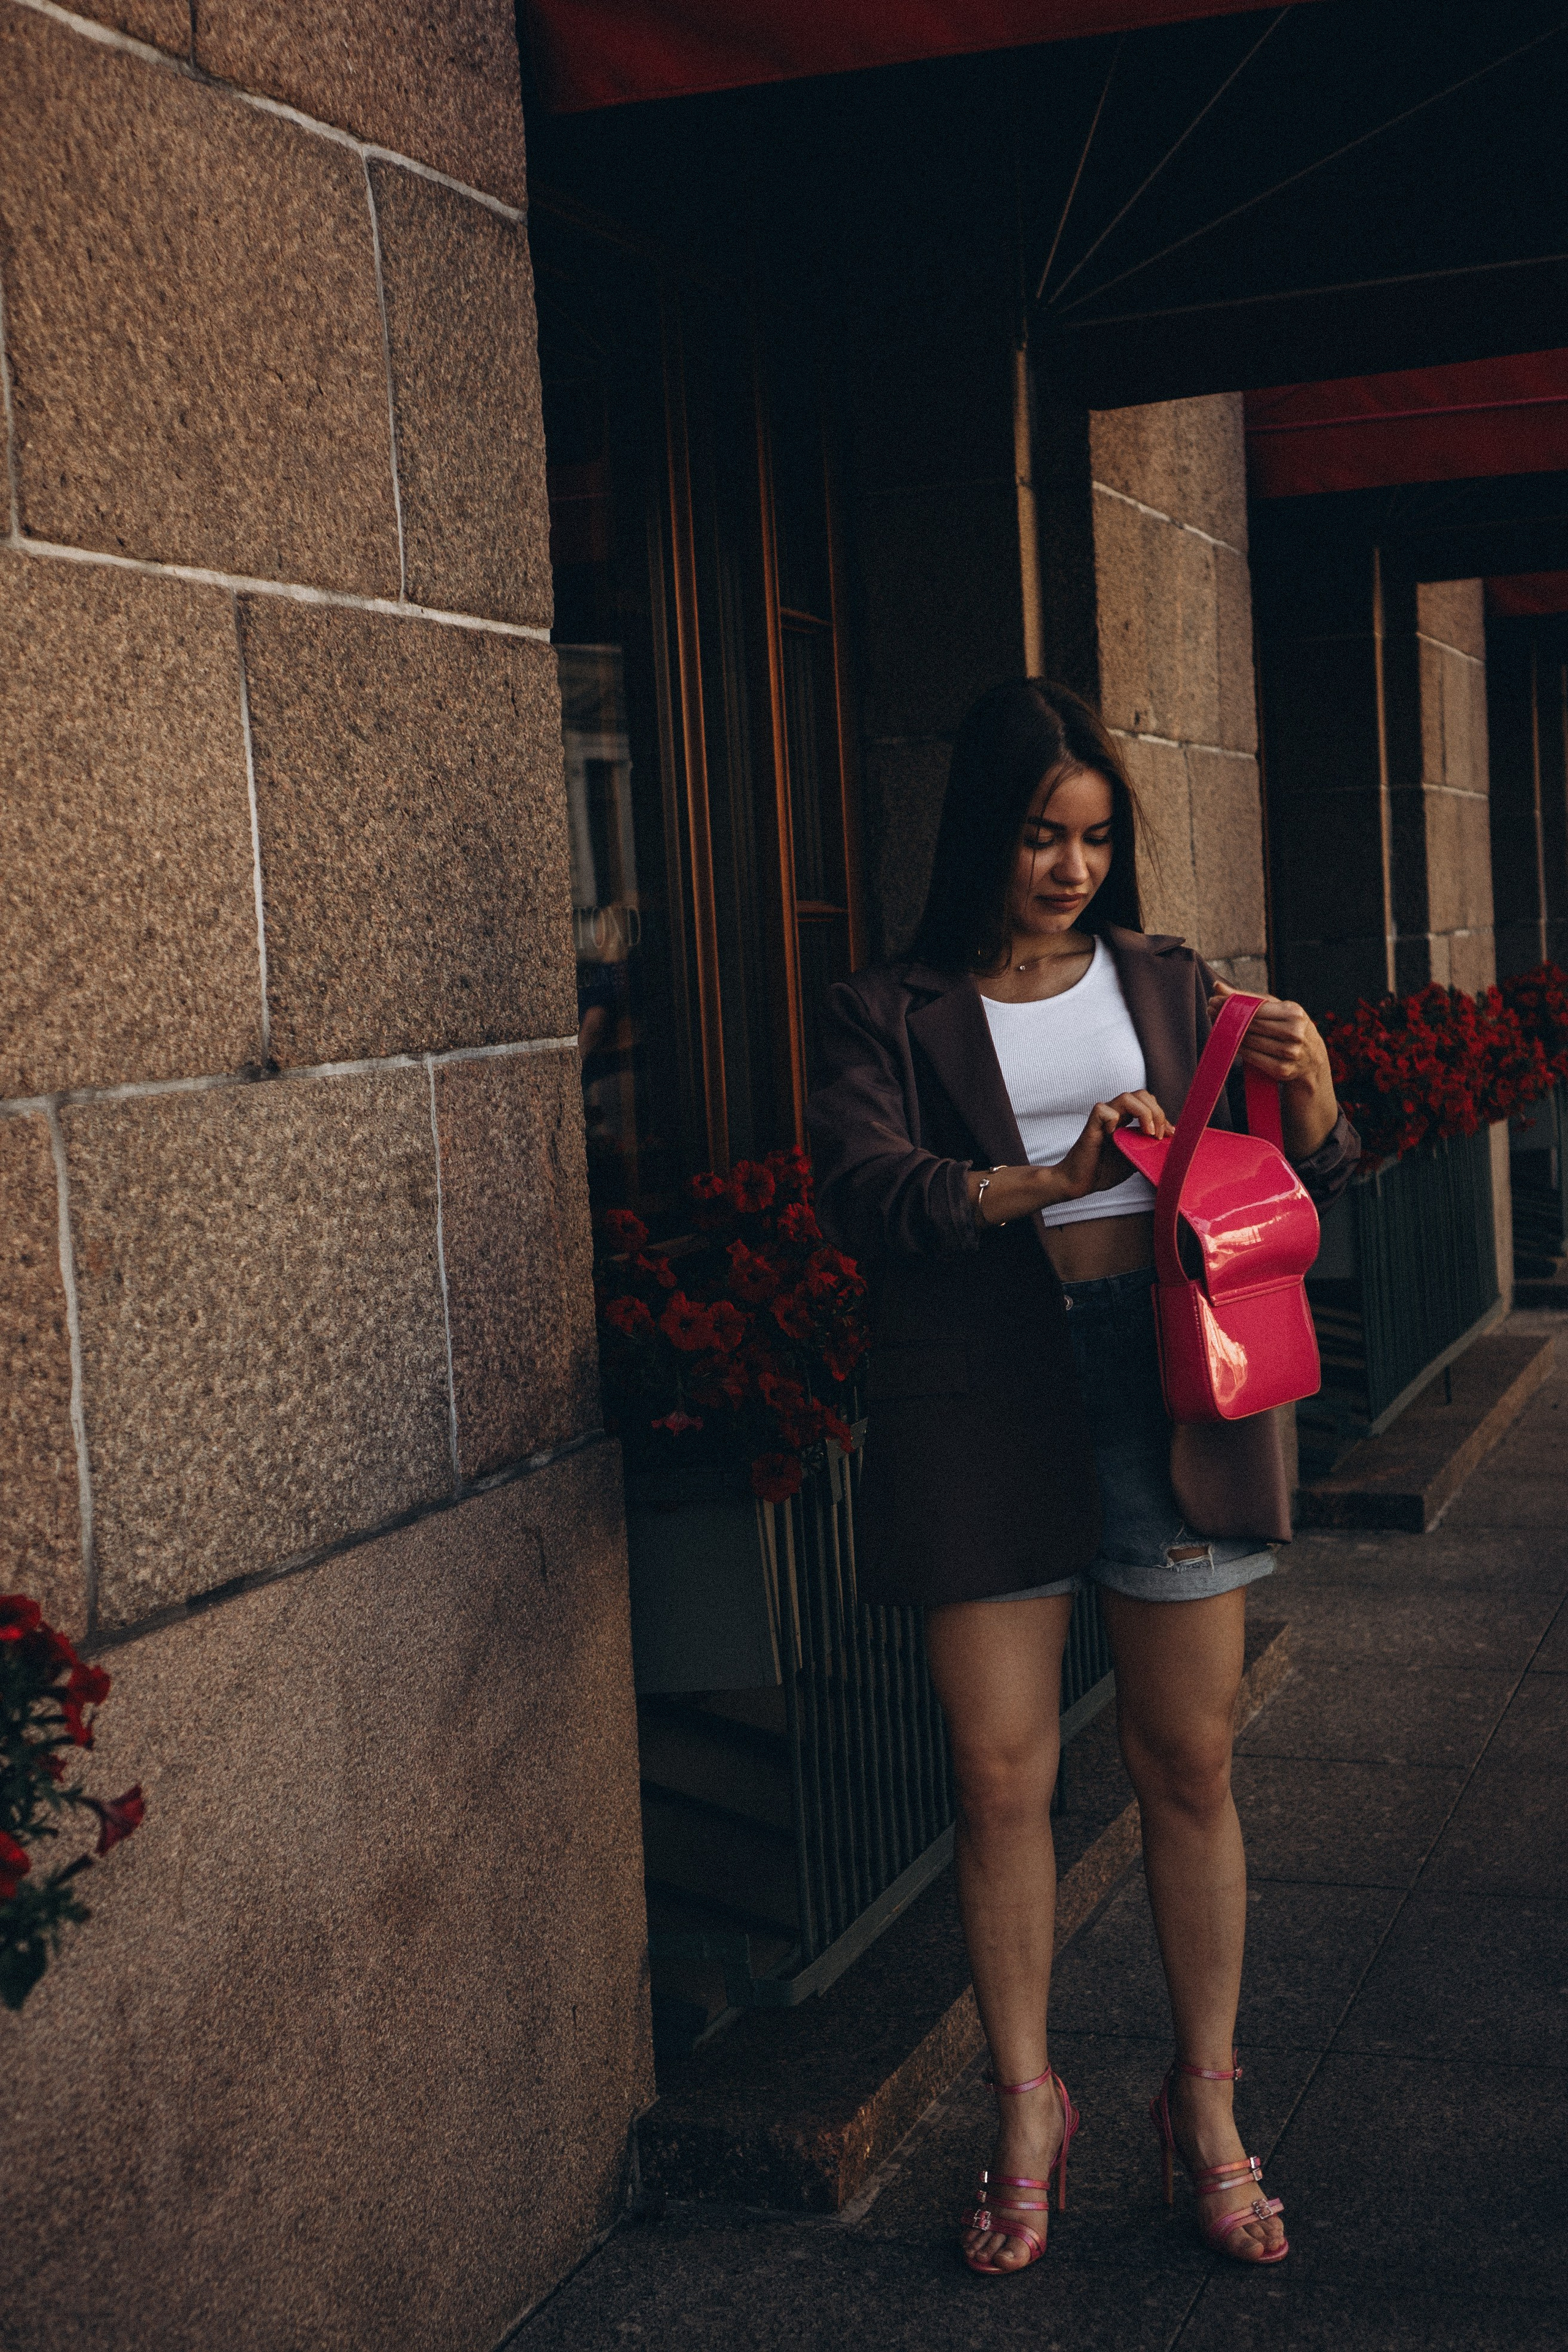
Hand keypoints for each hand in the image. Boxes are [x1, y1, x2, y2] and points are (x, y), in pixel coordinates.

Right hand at [1050, 1090, 1173, 1201]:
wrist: (1079, 1183)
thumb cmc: (1103, 1171)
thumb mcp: (1134, 1159)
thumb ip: (1147, 1148)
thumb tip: (1169, 1145)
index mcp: (1126, 1119)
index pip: (1149, 1103)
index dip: (1162, 1115)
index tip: (1169, 1135)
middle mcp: (1115, 1114)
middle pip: (1141, 1094)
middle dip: (1157, 1111)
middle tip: (1159, 1134)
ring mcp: (1103, 1118)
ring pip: (1126, 1097)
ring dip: (1144, 1113)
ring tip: (1148, 1133)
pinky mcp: (1091, 1125)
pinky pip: (1103, 1110)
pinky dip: (1113, 1120)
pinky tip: (1114, 1136)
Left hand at [1208, 980, 1329, 1091]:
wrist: (1312, 1059)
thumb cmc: (1289, 1026)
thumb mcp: (1276, 1009)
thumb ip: (1248, 998)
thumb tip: (1217, 986)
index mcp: (1294, 1013)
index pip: (1256, 1008)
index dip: (1233, 1003)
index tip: (1214, 999)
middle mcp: (1294, 1033)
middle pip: (1251, 1024)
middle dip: (1228, 1017)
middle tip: (1210, 1010)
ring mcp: (1289, 1053)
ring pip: (1249, 1041)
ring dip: (1229, 1034)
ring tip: (1217, 1025)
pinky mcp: (1282, 1069)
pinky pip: (1252, 1057)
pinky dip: (1238, 1049)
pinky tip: (1229, 1043)